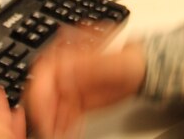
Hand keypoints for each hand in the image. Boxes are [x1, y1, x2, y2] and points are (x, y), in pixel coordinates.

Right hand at [24, 25, 146, 137]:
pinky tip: (64, 133)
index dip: (40, 92)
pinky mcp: (75, 99)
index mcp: (72, 52)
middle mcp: (67, 68)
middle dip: (42, 110)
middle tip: (48, 128)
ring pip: (51, 105)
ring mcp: (70, 84)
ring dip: (51, 122)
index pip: (44, 71)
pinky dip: (61, 126)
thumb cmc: (132, 58)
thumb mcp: (116, 61)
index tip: (43, 112)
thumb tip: (65, 70)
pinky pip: (62, 114)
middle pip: (42, 89)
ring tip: (56, 134)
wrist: (144, 69)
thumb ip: (92, 65)